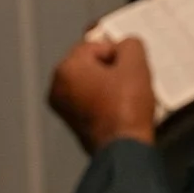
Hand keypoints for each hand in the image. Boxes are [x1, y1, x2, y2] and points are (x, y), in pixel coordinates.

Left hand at [48, 36, 156, 154]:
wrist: (123, 148)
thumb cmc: (125, 108)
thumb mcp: (136, 64)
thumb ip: (129, 44)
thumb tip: (124, 47)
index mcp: (66, 68)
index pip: (97, 44)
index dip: (118, 53)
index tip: (129, 68)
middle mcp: (57, 86)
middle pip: (91, 62)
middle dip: (111, 67)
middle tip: (129, 80)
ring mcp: (62, 106)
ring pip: (91, 80)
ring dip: (108, 83)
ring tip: (125, 96)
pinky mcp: (72, 122)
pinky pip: (89, 98)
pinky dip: (103, 98)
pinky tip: (118, 107)